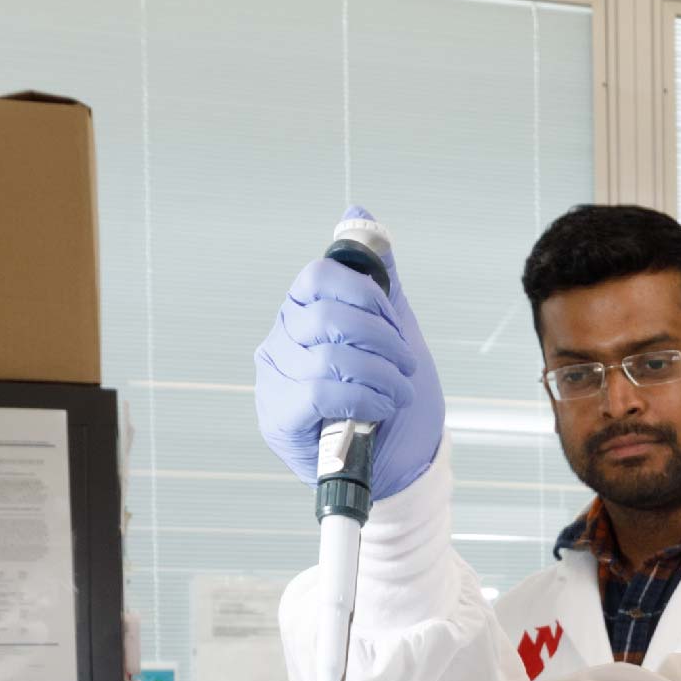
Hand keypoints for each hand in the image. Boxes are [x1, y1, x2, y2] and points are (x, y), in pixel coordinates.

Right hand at [252, 213, 444, 499]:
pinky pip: (318, 391)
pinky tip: (380, 410)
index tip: (395, 322)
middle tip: (406, 365)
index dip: (364, 294)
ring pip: (328, 356)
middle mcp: (280, 342)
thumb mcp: (396, 332)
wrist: (406, 465)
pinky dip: (362, 398)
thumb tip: (357, 215)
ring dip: (380, 375)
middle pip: (327, 316)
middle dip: (382, 340)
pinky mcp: (278, 419)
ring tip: (399, 393)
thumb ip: (379, 279)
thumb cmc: (396, 399)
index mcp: (303, 314)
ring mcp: (275, 380)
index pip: (318, 278)